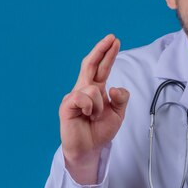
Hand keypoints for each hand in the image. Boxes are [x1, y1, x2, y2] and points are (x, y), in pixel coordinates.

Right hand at [59, 34, 129, 182]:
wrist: (89, 149)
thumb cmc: (100, 131)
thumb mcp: (118, 114)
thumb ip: (121, 99)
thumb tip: (114, 87)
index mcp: (95, 89)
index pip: (101, 68)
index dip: (108, 54)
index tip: (115, 41)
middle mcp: (84, 89)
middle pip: (90, 64)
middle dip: (101, 50)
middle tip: (112, 39)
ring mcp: (74, 96)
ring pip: (93, 88)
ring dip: (100, 105)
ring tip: (95, 116)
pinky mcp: (67, 105)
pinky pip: (82, 97)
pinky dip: (90, 107)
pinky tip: (87, 115)